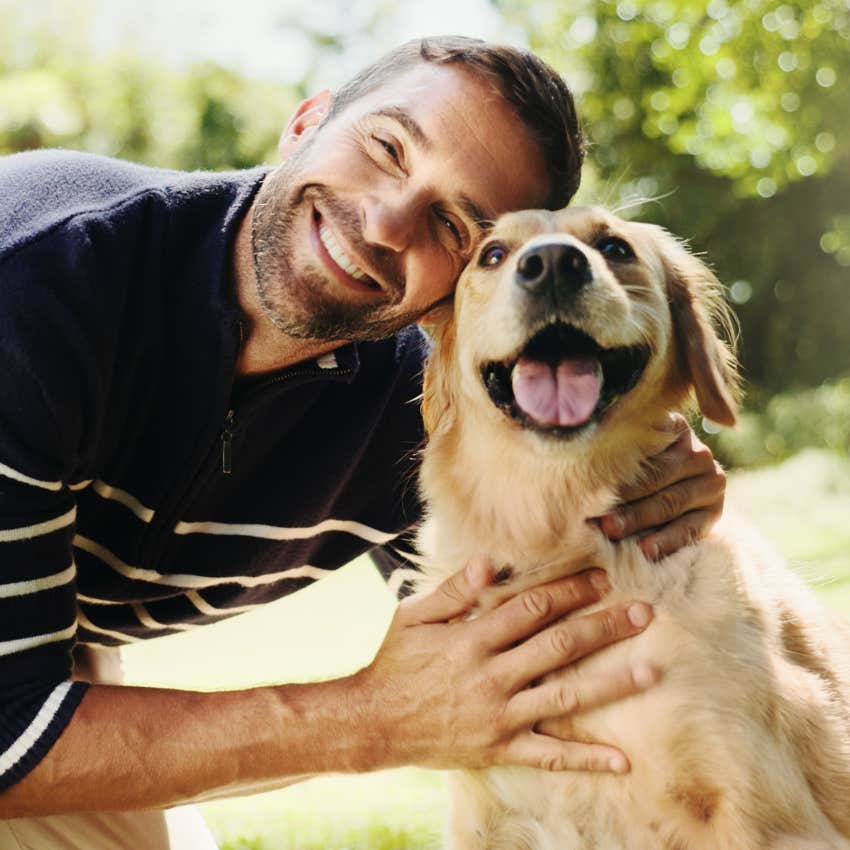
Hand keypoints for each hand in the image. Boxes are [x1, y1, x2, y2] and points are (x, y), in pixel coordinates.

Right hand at [353, 558, 654, 773]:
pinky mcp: (500, 748)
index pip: (531, 609)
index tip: (601, 578)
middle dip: (603, 627)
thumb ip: (452, 591)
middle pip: (558, 646)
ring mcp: (499, 715)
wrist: (371, 723)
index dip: (569, 591)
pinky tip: (623, 760)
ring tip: (650, 671)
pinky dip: (586, 759)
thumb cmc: (393, 662)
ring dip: (610, 684)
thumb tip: (486, 561)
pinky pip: (549, 755)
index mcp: (471, 640)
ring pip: (565, 697)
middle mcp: (491, 676)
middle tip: (644, 613)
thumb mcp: (413, 617)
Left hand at [597, 413, 724, 559]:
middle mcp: (698, 452)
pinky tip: (645, 550)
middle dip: (624, 496)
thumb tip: (579, 452)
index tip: (591, 475)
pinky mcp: (714, 511)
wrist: (664, 492)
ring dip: (638, 519)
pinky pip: (690, 528)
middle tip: (596, 511)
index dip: (618, 459)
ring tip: (611, 531)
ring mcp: (711, 481)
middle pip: (657, 475)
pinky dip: (665, 541)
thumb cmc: (628, 465)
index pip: (646, 441)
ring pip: (670, 502)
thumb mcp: (622, 446)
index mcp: (674, 427)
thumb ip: (610, 443)